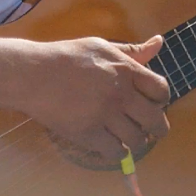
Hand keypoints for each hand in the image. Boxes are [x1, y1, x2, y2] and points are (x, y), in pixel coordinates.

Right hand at [25, 35, 169, 162]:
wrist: (33, 74)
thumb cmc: (68, 56)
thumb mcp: (103, 46)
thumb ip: (132, 50)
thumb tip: (159, 42)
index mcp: (127, 70)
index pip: (161, 90)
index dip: (161, 100)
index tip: (155, 104)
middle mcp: (121, 94)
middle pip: (155, 120)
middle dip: (158, 128)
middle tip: (153, 131)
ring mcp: (105, 115)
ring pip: (137, 139)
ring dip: (137, 141)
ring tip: (130, 139)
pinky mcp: (87, 133)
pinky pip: (114, 151)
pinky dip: (118, 152)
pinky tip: (113, 146)